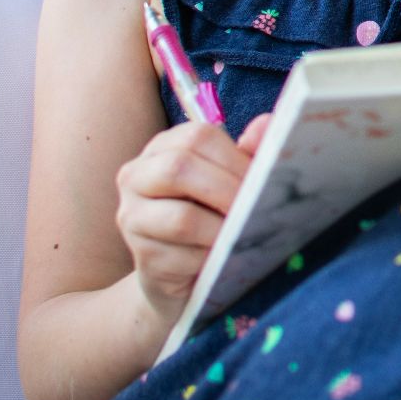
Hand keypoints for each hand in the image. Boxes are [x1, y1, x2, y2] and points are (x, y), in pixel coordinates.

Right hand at [114, 113, 272, 322]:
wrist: (181, 276)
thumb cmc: (211, 216)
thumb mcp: (231, 181)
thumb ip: (248, 153)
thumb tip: (268, 123)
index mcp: (162, 148)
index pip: (197, 137)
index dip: (236, 159)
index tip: (265, 180)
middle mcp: (136, 177)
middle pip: (179, 169)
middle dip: (228, 191)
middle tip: (259, 209)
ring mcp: (132, 219)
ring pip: (181, 219)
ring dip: (223, 229)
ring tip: (246, 234)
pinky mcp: (141, 257)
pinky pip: (182, 257)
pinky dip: (212, 259)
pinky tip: (226, 259)